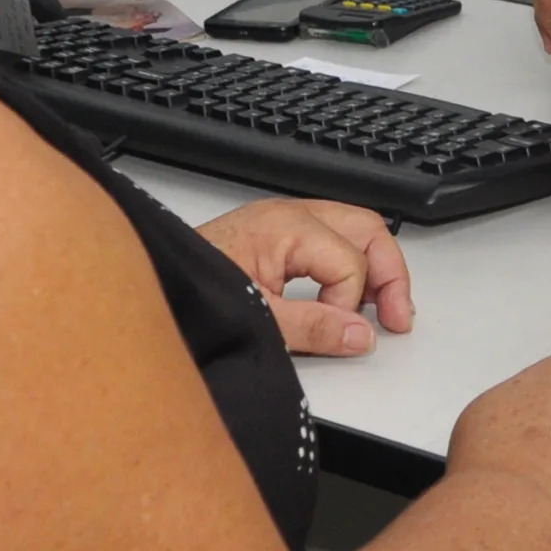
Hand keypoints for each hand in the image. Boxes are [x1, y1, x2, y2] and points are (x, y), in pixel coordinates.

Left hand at [196, 198, 413, 355]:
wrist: (152, 282)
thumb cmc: (190, 290)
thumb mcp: (256, 317)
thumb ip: (313, 327)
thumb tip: (362, 336)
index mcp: (286, 226)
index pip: (348, 261)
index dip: (351, 302)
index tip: (342, 333)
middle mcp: (289, 214)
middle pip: (367, 228)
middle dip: (390, 273)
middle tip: (399, 318)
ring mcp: (283, 222)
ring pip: (354, 229)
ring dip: (374, 267)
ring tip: (384, 310)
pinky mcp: (275, 236)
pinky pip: (331, 239)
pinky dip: (351, 266)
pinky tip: (350, 296)